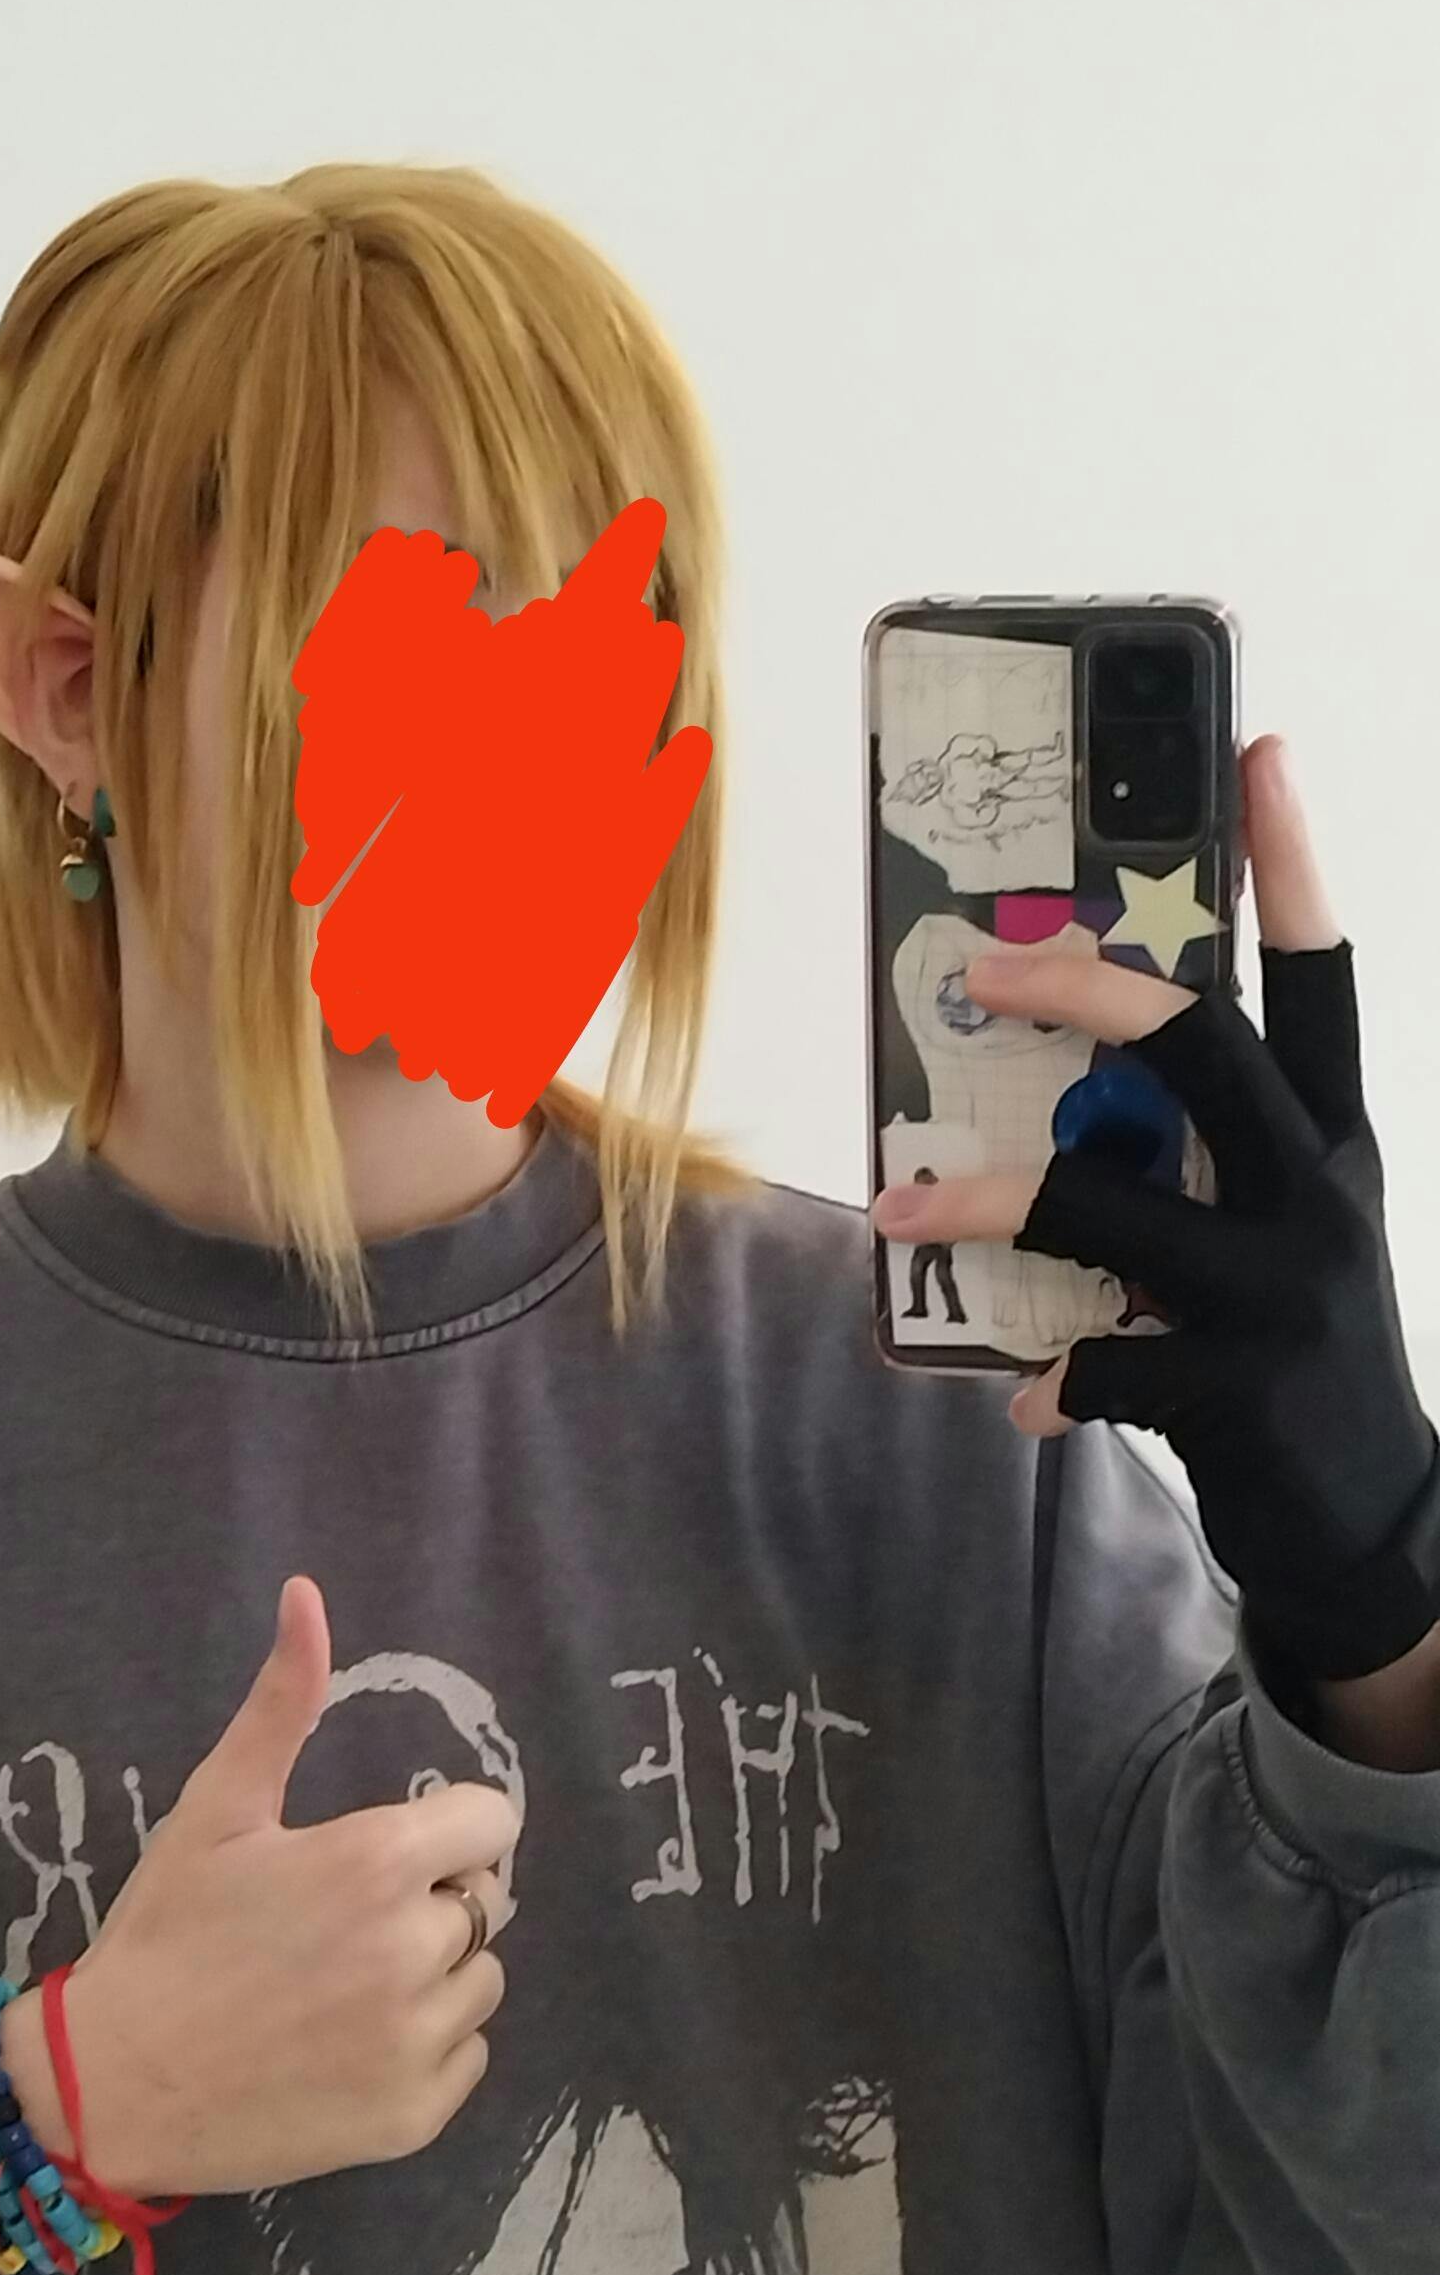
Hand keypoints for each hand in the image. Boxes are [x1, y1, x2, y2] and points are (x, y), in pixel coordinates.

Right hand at [4, 1576, 516, 2198]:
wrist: (111, 2086)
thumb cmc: (163, 1934)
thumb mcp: (216, 1807)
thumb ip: (281, 1704)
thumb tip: (308, 1593)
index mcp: (376, 1863)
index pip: (490, 1821)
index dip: (444, 1828)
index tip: (389, 1852)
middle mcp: (414, 1950)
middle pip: (482, 1901)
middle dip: (429, 1901)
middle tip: (339, 1926)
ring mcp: (417, 2040)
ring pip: (479, 1981)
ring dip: (432, 1976)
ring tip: (340, 1987)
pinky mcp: (414, 2115)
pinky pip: (465, 2058)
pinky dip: (421, 2050)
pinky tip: (346, 2046)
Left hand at [872, 736, 1439, 1682]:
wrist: (1375, 1524)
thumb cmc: (1294, 1349)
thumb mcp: (1277, 1231)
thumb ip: (1195, 1159)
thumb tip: (1049, 1100)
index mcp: (1335, 1137)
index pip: (1323, 976)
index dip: (1291, 865)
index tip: (1258, 749)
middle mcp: (1321, 1192)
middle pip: (1205, 1043)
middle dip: (1085, 991)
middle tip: (981, 971)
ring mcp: (1283, 1291)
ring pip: (1107, 1207)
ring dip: (985, 1202)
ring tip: (899, 1211)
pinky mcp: (1236, 1392)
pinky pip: (1097, 1364)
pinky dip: (1044, 1379)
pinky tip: (1022, 1400)